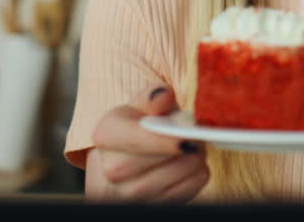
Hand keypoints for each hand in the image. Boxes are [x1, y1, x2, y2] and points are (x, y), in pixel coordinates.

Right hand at [86, 86, 209, 202]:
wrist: (120, 160)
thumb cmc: (135, 127)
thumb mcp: (140, 105)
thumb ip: (153, 96)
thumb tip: (163, 97)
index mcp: (106, 135)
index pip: (135, 140)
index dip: (163, 141)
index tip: (186, 138)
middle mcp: (110, 170)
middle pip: (157, 163)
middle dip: (186, 148)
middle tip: (197, 135)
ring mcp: (128, 195)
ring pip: (174, 180)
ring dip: (194, 161)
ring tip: (194, 147)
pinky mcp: (149, 206)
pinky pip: (184, 193)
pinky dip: (195, 177)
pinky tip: (191, 164)